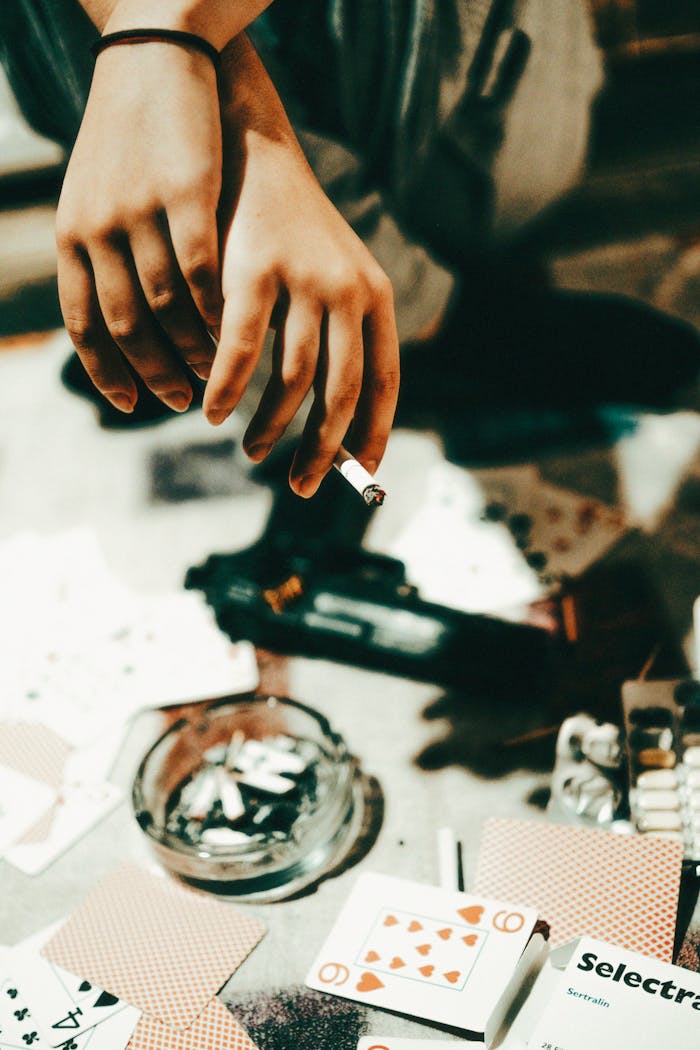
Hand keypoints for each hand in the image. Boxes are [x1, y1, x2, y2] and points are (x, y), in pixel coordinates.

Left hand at [55, 40, 222, 412]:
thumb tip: (126, 321)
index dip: (107, 371)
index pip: (83, 323)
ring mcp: (139, 210)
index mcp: (72, 235)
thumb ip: (105, 260)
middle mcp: (97, 227)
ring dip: (191, 349)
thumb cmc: (130, 138)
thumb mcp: (96, 199)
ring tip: (213, 372)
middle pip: (125, 323)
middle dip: (155, 371)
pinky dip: (215, 310)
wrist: (153, 59)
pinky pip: (200, 270)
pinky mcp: (183, 193)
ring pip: (165, 304)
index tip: (132, 403)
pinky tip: (232, 331)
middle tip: (180, 400)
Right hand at [206, 44, 399, 496]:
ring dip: (272, 427)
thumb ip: (338, 338)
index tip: (362, 472)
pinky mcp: (254, 270)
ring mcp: (304, 279)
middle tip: (304, 486)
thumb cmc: (289, 228)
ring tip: (253, 451)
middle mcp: (350, 291)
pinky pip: (242, 351)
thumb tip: (334, 416)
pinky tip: (213, 412)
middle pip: (342, 392)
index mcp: (375, 296)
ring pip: (293, 379)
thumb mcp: (332, 278)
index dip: (375, 433)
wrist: (253, 147)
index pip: (386, 381)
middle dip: (323, 449)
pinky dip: (226, 390)